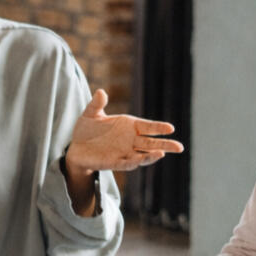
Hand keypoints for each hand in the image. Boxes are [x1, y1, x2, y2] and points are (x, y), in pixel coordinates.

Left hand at [65, 90, 183, 175]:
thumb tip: (100, 92)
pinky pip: (127, 163)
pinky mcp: (115, 162)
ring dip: (151, 155)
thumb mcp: (90, 114)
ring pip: (142, 155)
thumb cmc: (86, 129)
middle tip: (180, 147)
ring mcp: (124, 152)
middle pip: (152, 143)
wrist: (75, 147)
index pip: (148, 127)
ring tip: (162, 154)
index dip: (159, 127)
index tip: (170, 128)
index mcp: (130, 126)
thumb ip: (97, 104)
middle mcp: (131, 140)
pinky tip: (141, 160)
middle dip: (165, 145)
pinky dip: (135, 162)